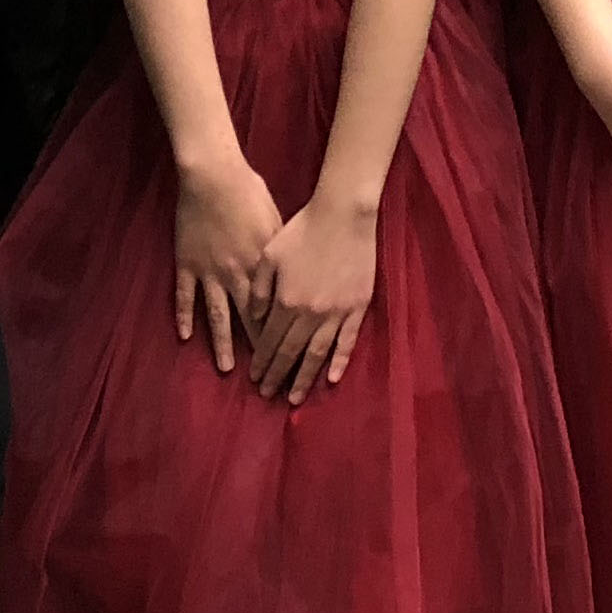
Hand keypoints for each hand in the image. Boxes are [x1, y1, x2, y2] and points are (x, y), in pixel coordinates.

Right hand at [173, 153, 286, 372]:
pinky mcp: (187, 264)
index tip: (289, 355)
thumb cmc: (250, 194)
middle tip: (262, 377)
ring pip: (216, 316)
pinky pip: (185, 296)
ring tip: (225, 368)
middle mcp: (235, 275)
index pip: (273, 310)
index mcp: (260, 267)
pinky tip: (185, 337)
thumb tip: (292, 278)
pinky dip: (184, 317)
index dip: (281, 334)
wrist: (214, 178)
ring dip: (222, 343)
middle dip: (257, 350)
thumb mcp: (276, 225)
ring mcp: (208, 272)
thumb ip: (280, 256)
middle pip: (248, 320)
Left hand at [242, 192, 378, 405]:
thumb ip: (259, 290)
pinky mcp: (357, 307)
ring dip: (304, 378)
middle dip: (277, 376)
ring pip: (317, 354)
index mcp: (285, 302)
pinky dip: (338, 361)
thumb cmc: (302, 230)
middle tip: (268, 394)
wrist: (343, 215)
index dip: (261, 361)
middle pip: (291, 353)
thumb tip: (256, 320)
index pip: (270, 341)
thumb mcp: (269, 256)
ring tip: (294, 397)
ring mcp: (336, 313)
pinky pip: (347, 341)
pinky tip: (330, 378)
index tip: (254, 378)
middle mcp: (309, 314)